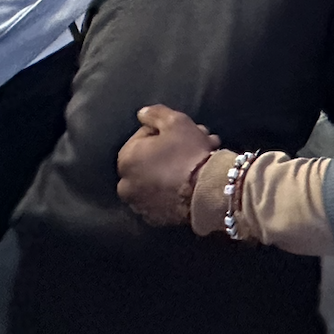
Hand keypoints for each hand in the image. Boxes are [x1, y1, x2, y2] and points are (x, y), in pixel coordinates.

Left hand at [116, 106, 220, 226]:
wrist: (207, 191)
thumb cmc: (188, 152)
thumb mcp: (175, 121)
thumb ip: (155, 113)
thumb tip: (142, 114)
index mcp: (126, 159)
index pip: (143, 137)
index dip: (164, 132)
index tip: (182, 133)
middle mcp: (126, 185)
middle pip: (149, 159)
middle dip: (170, 151)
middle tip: (193, 146)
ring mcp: (140, 205)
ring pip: (157, 179)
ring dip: (172, 169)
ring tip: (197, 164)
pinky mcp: (155, 219)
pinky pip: (163, 197)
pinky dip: (173, 189)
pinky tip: (191, 181)